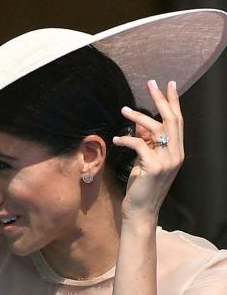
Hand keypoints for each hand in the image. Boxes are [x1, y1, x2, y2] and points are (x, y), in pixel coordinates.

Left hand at [111, 80, 184, 221]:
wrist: (140, 211)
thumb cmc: (141, 187)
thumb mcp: (144, 161)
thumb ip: (146, 143)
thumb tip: (139, 125)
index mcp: (176, 151)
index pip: (178, 121)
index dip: (173, 102)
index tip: (169, 84)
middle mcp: (176, 154)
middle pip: (171, 120)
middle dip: (161, 99)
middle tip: (151, 82)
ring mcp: (167, 161)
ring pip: (156, 130)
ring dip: (138, 117)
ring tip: (124, 110)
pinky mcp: (154, 168)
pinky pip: (140, 145)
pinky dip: (127, 140)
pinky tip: (116, 140)